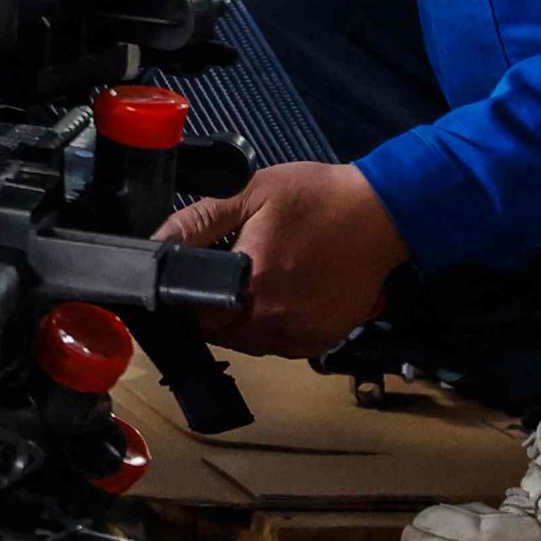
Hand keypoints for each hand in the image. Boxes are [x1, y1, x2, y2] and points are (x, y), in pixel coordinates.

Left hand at [157, 162, 408, 356]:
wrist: (382, 212)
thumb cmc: (318, 198)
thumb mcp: (250, 193)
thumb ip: (198, 221)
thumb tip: (157, 242)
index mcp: (254, 285)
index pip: (200, 320)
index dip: (191, 304)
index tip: (196, 286)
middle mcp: (278, 319)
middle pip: (226, 335)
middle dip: (218, 312)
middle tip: (231, 277)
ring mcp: (305, 333)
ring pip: (256, 344)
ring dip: (247, 324)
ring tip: (258, 284)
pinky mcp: (327, 337)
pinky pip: (286, 347)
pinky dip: (277, 330)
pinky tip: (283, 298)